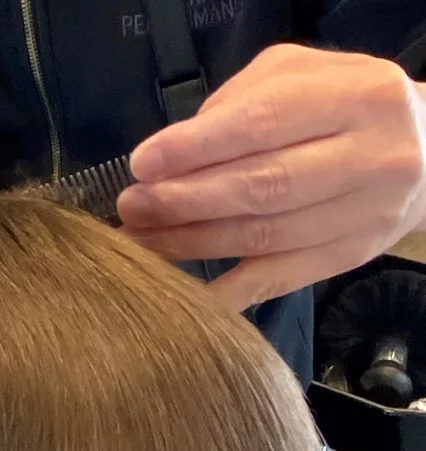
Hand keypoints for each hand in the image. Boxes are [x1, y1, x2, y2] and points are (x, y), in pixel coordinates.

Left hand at [118, 44, 425, 311]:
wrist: (424, 155)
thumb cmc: (343, 107)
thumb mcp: (302, 77)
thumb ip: (242, 103)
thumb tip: (174, 154)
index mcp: (358, 96)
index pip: (264, 123)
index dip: (198, 147)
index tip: (143, 164)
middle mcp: (371, 157)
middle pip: (264, 186)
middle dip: (187, 200)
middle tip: (132, 209)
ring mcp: (364, 215)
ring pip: (266, 237)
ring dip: (194, 244)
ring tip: (142, 242)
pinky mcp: (349, 258)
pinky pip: (279, 280)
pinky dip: (228, 292)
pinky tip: (184, 295)